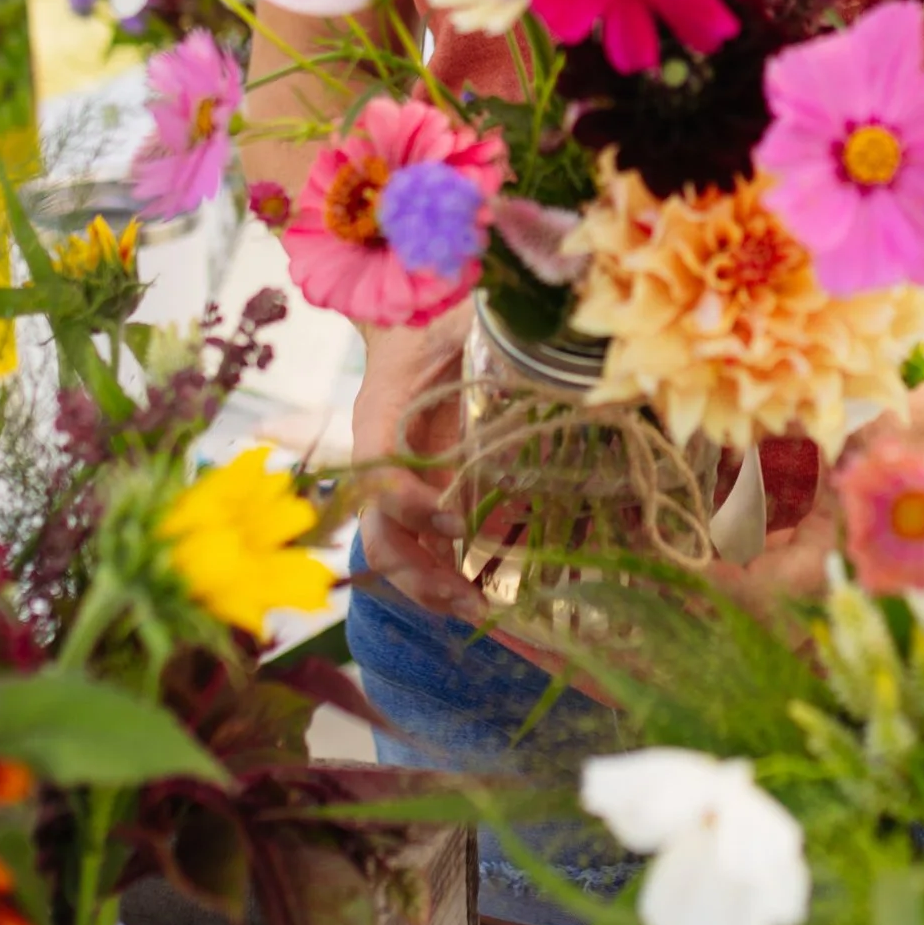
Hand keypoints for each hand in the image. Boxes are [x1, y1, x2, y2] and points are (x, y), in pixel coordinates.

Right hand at [349, 310, 475, 610]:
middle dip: (418, 574)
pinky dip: (449, 571)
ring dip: (431, 587)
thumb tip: (545, 330)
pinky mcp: (421, 491)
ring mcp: (398, 481)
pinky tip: (490, 592)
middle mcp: (380, 457)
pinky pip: (423, 543)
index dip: (408, 505)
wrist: (412, 318)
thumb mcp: (460, 312)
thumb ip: (488, 324)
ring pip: (395, 549)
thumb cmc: (435, 313)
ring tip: (481, 612)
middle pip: (379, 532)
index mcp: (380, 412)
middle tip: (469, 600)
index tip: (455, 525)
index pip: (377, 475)